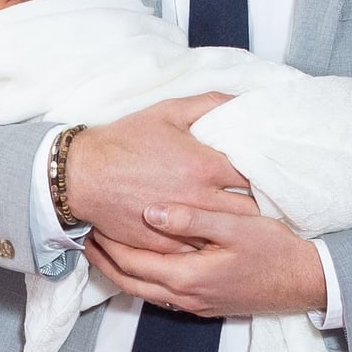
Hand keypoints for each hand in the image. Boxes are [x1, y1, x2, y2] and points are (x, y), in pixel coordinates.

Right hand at [68, 94, 256, 250]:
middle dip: (258, 206)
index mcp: (204, 166)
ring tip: (242, 223)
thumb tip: (241, 101)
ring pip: (225, 235)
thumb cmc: (125, 140)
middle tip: (262, 201)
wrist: (83, 174)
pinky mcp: (164, 245)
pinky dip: (207, 245)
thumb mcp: (168, 111)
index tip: (269, 175)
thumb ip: (209, 104)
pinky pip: (198, 251)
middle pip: (248, 211)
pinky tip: (212, 238)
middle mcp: (198, 199)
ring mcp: (181, 226)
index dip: (266, 176)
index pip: (255, 177)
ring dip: (235, 229)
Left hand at [84, 204, 326, 317]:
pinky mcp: (204, 304)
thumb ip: (192, 219)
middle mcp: (185, 297)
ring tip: (106, 247)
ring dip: (121, 271)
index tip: (92, 223)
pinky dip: (142, 278)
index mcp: (187, 276)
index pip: (132, 263)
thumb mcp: (235, 226)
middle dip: (105, 261)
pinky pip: (160, 294)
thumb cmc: (273, 251)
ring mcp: (194, 305)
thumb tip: (151, 212)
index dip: (108, 245)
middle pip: (129, 283)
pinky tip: (142, 260)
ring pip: (143, 292)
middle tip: (87, 236)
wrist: (304, 283)